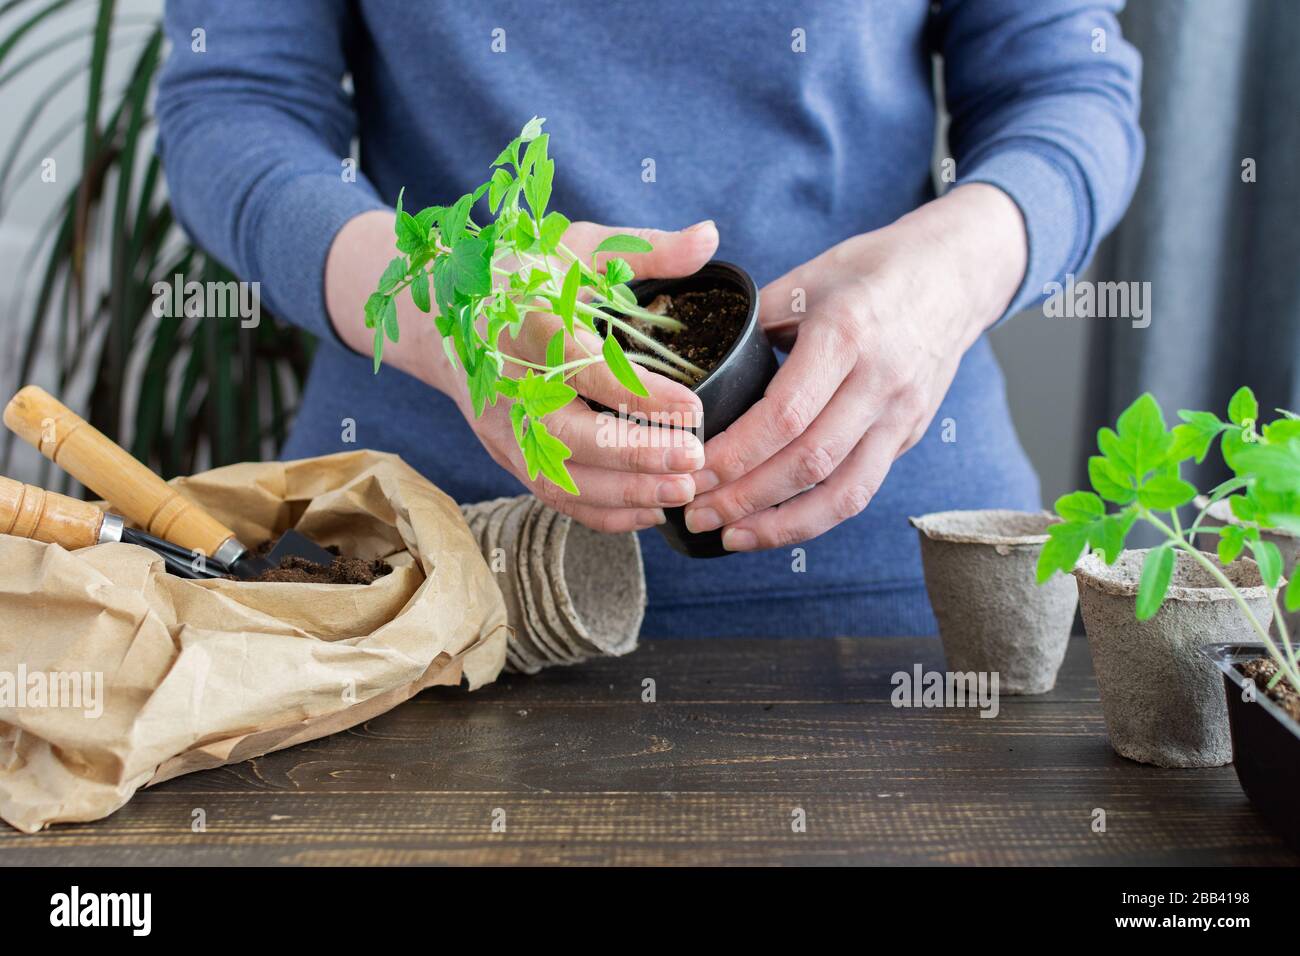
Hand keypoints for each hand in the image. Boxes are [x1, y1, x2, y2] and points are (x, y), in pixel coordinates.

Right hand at [327, 213, 719, 532]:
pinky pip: (553, 496)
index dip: (640, 395)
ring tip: (684, 491)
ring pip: (561, 478)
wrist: (444, 312)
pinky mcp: (505, 454)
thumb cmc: (525, 276)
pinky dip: (604, 513)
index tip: (695, 408)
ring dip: (625, 494)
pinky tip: (652, 508)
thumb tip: (711, 236)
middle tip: (695, 461)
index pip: (585, 368)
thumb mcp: (582, 248)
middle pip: (569, 436)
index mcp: (528, 322)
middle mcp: (510, 382)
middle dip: (637, 456)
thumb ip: (648, 249)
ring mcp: (502, 426)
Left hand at [682, 184, 1027, 550]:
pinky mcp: (908, 437)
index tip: (693, 468)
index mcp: (846, 334)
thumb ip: (756, 320)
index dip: (736, 452)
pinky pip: (860, 490)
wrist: (955, 275)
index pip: (786, 413)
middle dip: (745, 496)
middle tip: (696, 512)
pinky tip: (773, 528)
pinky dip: (814, 517)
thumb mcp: (809, 276)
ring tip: (729, 537)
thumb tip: (702, 364)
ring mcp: (900, 415)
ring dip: (780, 524)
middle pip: (809, 460)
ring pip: (842, 491)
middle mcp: (880, 381)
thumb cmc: (873, 270)